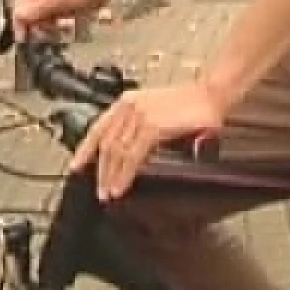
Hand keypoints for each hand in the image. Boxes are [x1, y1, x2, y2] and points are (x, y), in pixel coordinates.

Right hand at [11, 0, 111, 35]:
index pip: (19, 8)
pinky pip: (54, 17)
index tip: (25, 39)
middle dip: (39, 26)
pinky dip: (59, 24)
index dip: (21, 25)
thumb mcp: (59, 0)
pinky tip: (67, 25)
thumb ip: (37, 9)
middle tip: (49, 33)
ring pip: (42, 18)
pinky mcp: (61, 2)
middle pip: (29, 14)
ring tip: (61, 28)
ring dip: (50, 26)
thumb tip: (18, 16)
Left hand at [71, 82, 227, 200]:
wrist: (213, 96)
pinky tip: (121, 186)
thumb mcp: (158, 113)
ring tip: (108, 193)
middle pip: (105, 144)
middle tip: (99, 190)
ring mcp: (139, 116)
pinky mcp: (151, 128)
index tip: (76, 166)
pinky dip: (124, 175)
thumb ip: (140, 129)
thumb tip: (129, 155)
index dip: (85, 149)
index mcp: (128, 101)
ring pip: (115, 153)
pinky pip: (131, 157)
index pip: (99, 127)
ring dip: (109, 176)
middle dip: (99, 170)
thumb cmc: (192, 105)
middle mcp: (129, 106)